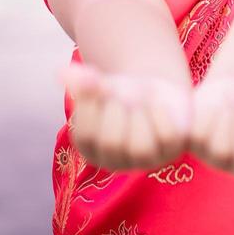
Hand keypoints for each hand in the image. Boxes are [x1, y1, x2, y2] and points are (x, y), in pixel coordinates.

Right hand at [62, 63, 190, 171]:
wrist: (155, 91)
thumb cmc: (120, 92)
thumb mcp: (100, 84)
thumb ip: (81, 82)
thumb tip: (62, 73)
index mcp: (90, 148)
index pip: (86, 135)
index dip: (93, 105)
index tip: (101, 86)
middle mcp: (115, 161)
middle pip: (112, 142)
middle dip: (117, 109)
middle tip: (123, 94)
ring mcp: (145, 160)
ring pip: (140, 147)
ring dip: (140, 114)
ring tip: (140, 98)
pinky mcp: (171, 151)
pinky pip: (168, 138)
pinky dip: (161, 115)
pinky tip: (157, 104)